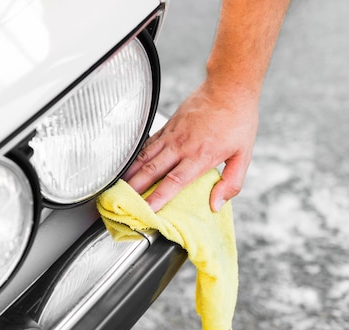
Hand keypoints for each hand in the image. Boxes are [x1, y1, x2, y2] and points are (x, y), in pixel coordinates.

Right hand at [123, 80, 259, 211]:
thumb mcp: (243, 155)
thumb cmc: (238, 119)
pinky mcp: (167, 126)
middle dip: (134, 189)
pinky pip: (147, 145)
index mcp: (199, 156)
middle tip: (120, 202)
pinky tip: (129, 167)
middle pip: (151, 171)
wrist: (229, 87)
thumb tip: (216, 205)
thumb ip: (231, 183)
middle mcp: (181, 146)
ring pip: (144, 157)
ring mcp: (171, 135)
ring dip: (129, 174)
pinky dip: (136, 158)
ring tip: (117, 187)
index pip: (173, 182)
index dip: (157, 198)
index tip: (146, 211)